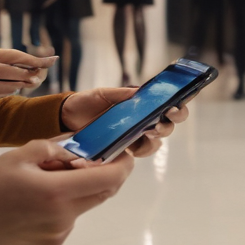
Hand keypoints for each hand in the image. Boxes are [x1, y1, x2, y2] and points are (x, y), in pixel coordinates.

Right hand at [0, 49, 57, 106]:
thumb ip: (8, 62)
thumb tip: (35, 68)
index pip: (18, 56)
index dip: (37, 59)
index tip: (53, 60)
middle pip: (19, 73)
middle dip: (31, 75)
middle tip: (37, 76)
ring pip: (14, 86)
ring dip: (19, 85)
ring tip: (12, 81)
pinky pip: (5, 95)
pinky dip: (8, 91)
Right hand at [0, 139, 134, 244]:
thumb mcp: (18, 155)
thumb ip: (53, 149)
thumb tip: (77, 150)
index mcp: (56, 191)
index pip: (108, 179)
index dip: (122, 165)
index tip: (124, 154)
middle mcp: (63, 217)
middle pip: (101, 194)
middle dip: (101, 175)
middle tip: (88, 159)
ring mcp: (58, 234)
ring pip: (82, 205)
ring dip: (76, 189)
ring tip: (44, 178)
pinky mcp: (50, 244)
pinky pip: (67, 220)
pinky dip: (62, 205)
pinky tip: (35, 199)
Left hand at [60, 87, 190, 157]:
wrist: (67, 119)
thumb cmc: (86, 102)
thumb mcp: (102, 94)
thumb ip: (120, 94)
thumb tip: (138, 91)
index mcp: (140, 105)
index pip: (166, 105)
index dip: (178, 106)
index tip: (174, 106)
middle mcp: (142, 121)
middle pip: (168, 125)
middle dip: (170, 123)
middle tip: (161, 120)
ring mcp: (134, 136)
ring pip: (156, 142)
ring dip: (157, 138)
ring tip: (149, 132)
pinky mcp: (124, 149)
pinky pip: (140, 153)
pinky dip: (141, 150)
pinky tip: (135, 146)